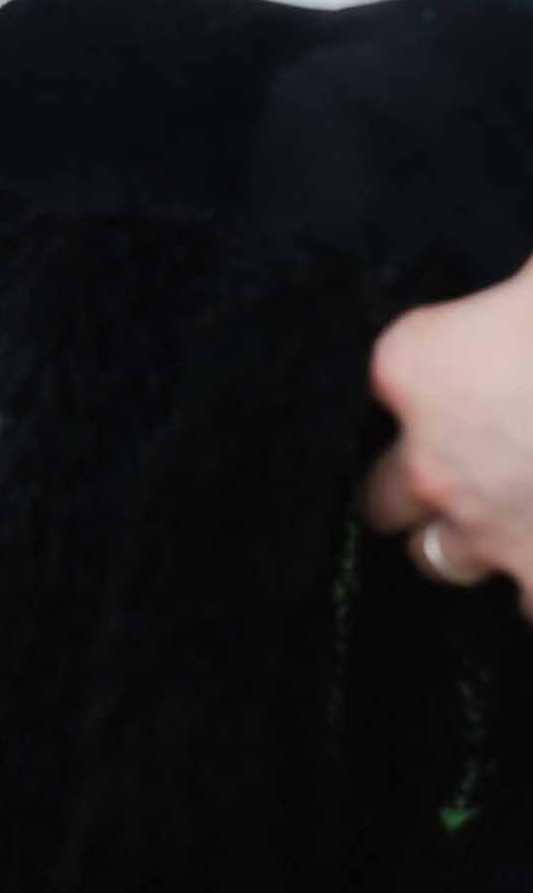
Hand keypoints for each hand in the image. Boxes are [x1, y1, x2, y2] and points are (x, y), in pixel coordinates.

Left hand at [363, 258, 532, 607]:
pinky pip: (525, 611)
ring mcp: (487, 529)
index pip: (374, 388)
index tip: (443, 391)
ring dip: (461, 542)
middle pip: (383, 495)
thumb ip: (500, 307)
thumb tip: (511, 306)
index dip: (413, 392)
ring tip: (499, 520)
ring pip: (437, 557)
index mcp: (412, 365)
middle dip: (414, 485)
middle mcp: (428, 460)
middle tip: (461, 468)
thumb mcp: (531, 281)